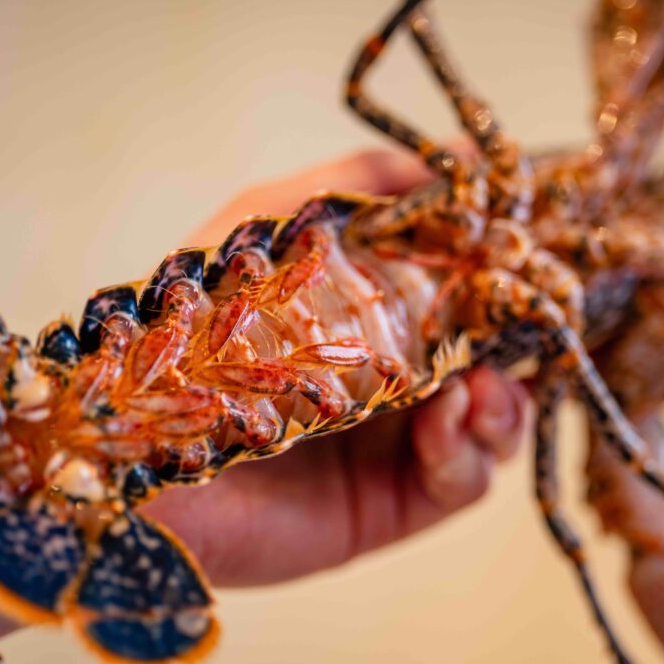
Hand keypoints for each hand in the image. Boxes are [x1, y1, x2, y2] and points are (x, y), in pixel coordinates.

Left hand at [0, 147, 530, 663]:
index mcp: (368, 308)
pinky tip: (452, 419)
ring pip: (490, 415)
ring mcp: (393, 438)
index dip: (497, 268)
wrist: (136, 454)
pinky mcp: (391, 502)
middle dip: (513, 337)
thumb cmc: (197, 324)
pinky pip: (464, 475)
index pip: (458, 285)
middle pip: (487, 353)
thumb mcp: (269, 226)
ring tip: (480, 387)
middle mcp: (389, 371)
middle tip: (527, 319)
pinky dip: (471, 446)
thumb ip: (351, 187)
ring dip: (501, 397)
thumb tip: (443, 161)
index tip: (527, 245)